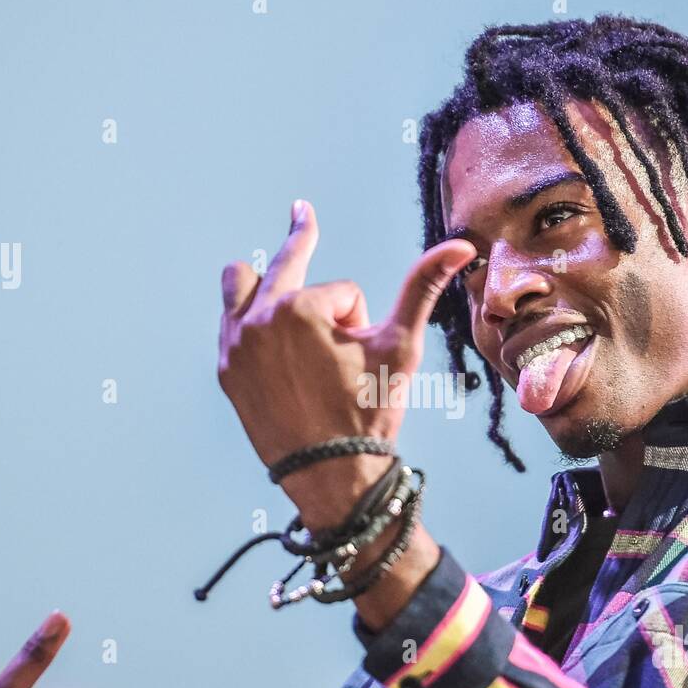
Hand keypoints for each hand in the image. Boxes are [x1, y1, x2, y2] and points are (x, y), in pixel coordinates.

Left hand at [217, 199, 474, 524]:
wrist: (332, 474)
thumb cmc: (369, 411)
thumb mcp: (400, 347)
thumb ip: (422, 287)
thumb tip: (459, 247)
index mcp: (301, 308)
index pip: (341, 292)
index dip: (360, 319)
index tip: (360, 348)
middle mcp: (260, 319)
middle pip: (283, 266)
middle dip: (303, 245)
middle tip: (302, 214)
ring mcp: (238, 346)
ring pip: (239, 284)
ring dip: (259, 280)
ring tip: (269, 280)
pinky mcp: (228, 372)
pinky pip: (230, 326)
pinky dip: (248, 321)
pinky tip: (261, 327)